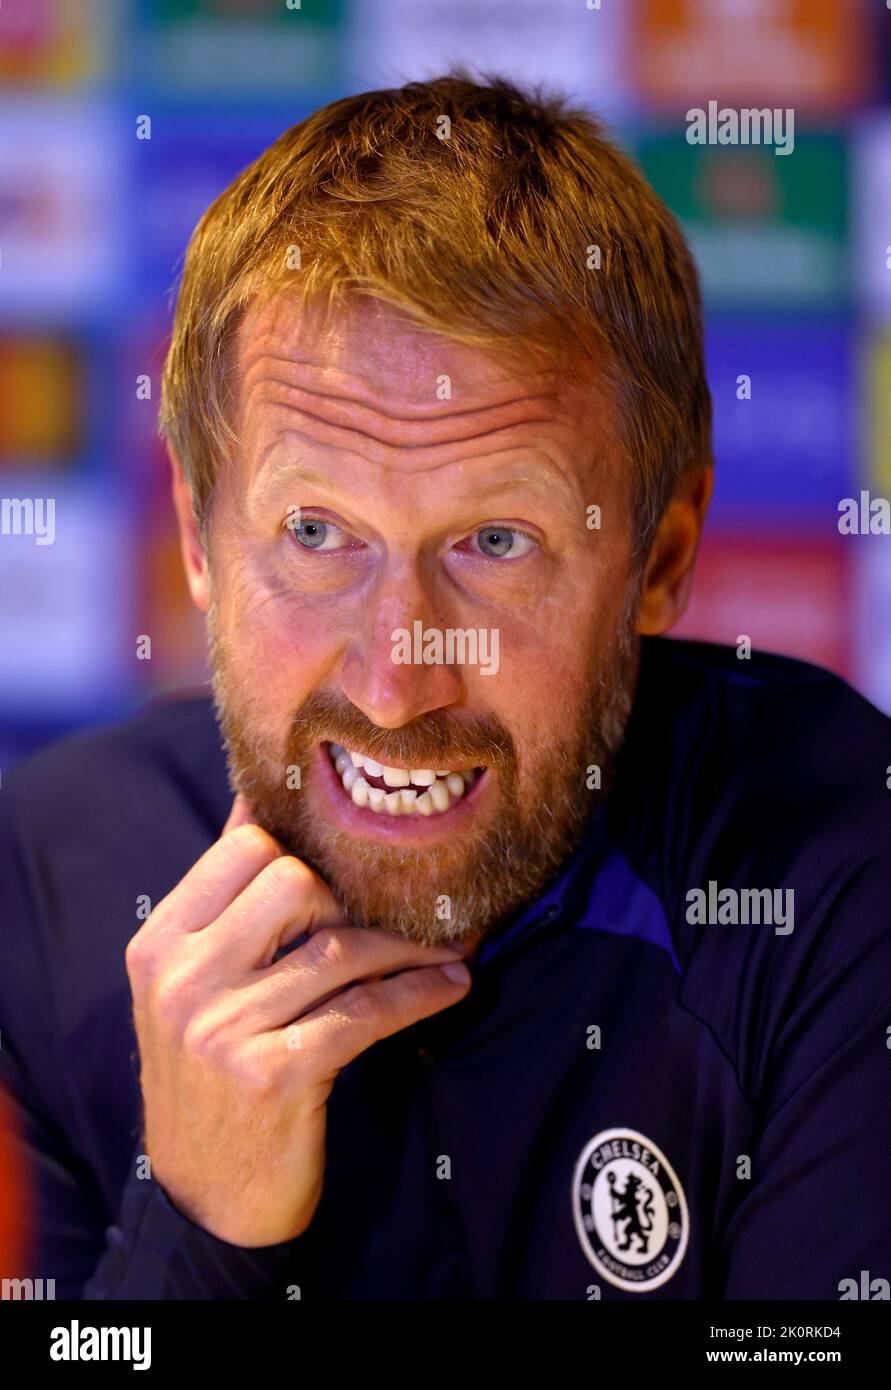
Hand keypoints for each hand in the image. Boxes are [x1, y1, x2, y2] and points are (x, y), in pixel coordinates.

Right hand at [125, 795, 471, 1245]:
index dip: (307, 847)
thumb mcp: (194, 989)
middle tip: (398, 916)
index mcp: (160, 945)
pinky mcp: (275, 1073)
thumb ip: (227, 906)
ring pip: (340, 946)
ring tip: (450, 950)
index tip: (356, 862)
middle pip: (293, 882)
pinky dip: (419, 994)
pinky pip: (366, 1011)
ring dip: (409, 946)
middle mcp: (183, 978)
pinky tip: (448, 988)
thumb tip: (258, 804)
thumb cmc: (212, 1077)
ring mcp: (224, 1026)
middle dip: (355, 897)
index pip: (244, 848)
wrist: (207, 1199)